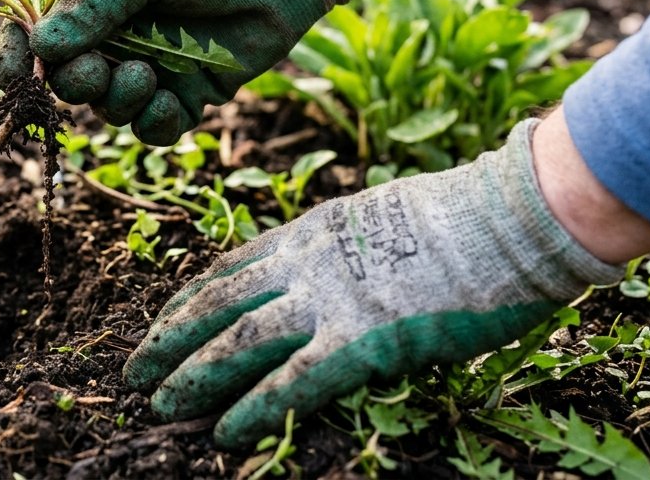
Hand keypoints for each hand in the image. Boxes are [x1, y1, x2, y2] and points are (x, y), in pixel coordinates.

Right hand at [0, 0, 391, 144]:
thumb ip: (93, 3)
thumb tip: (41, 48)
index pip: (39, 27)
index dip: (18, 54)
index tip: (13, 74)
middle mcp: (120, 27)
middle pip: (69, 76)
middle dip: (75, 82)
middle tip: (98, 71)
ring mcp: (156, 60)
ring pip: (109, 107)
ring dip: (118, 101)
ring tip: (149, 75)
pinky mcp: (193, 89)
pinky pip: (155, 126)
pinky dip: (156, 123)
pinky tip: (173, 100)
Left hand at [122, 120, 621, 448]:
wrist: (512, 216)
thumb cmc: (464, 218)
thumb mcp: (379, 218)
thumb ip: (339, 249)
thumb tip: (320, 274)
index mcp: (309, 230)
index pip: (228, 267)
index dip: (187, 299)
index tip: (160, 322)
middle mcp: (305, 262)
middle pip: (217, 303)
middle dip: (171, 339)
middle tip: (136, 371)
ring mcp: (330, 299)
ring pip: (238, 341)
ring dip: (194, 376)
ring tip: (160, 406)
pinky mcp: (362, 339)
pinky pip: (293, 382)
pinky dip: (252, 409)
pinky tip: (223, 432)